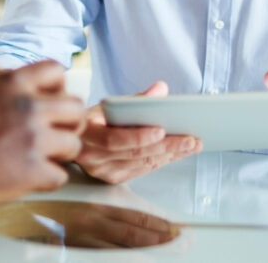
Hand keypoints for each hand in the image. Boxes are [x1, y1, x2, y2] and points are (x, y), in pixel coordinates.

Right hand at [0, 61, 85, 206]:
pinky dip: (49, 179)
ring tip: (41, 159)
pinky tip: (32, 178)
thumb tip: (13, 78)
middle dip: (67, 122)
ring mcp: (33, 139)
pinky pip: (60, 176)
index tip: (49, 102)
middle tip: (54, 134)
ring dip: (60, 153)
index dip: (57, 88)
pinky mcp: (31, 171)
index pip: (57, 72)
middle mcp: (29, 107)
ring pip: (73, 144)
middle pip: (75, 108)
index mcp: (13, 82)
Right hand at [75, 81, 200, 183]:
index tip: (161, 130)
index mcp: (85, 132)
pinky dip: (162, 161)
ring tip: (192, 145)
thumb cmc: (94, 118)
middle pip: (133, 154)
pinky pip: (142, 170)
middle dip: (166, 146)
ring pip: (141, 164)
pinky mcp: (112, 178)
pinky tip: (177, 153)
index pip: (113, 139)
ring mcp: (101, 171)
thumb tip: (161, 89)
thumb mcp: (108, 105)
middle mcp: (90, 156)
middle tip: (190, 138)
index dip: (138, 136)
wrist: (75, 138)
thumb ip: (135, 99)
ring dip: (170, 155)